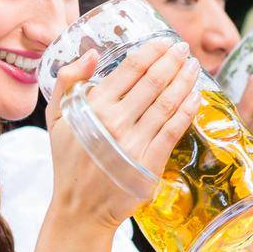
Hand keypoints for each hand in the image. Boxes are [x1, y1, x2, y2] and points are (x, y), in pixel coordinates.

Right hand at [47, 39, 200, 227]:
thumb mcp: (57, 117)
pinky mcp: (150, 162)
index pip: (131, 69)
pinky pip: (173, 128)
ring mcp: (134, 142)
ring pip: (167, 101)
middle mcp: (116, 121)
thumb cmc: (69, 160)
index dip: (152, 51)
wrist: (79, 209)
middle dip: (173, 59)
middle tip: (184, 48)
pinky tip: (196, 95)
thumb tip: (93, 53)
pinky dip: (187, 109)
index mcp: (94, 106)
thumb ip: (68, 80)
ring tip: (194, 66)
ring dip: (185, 79)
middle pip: (154, 80)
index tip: (165, 41)